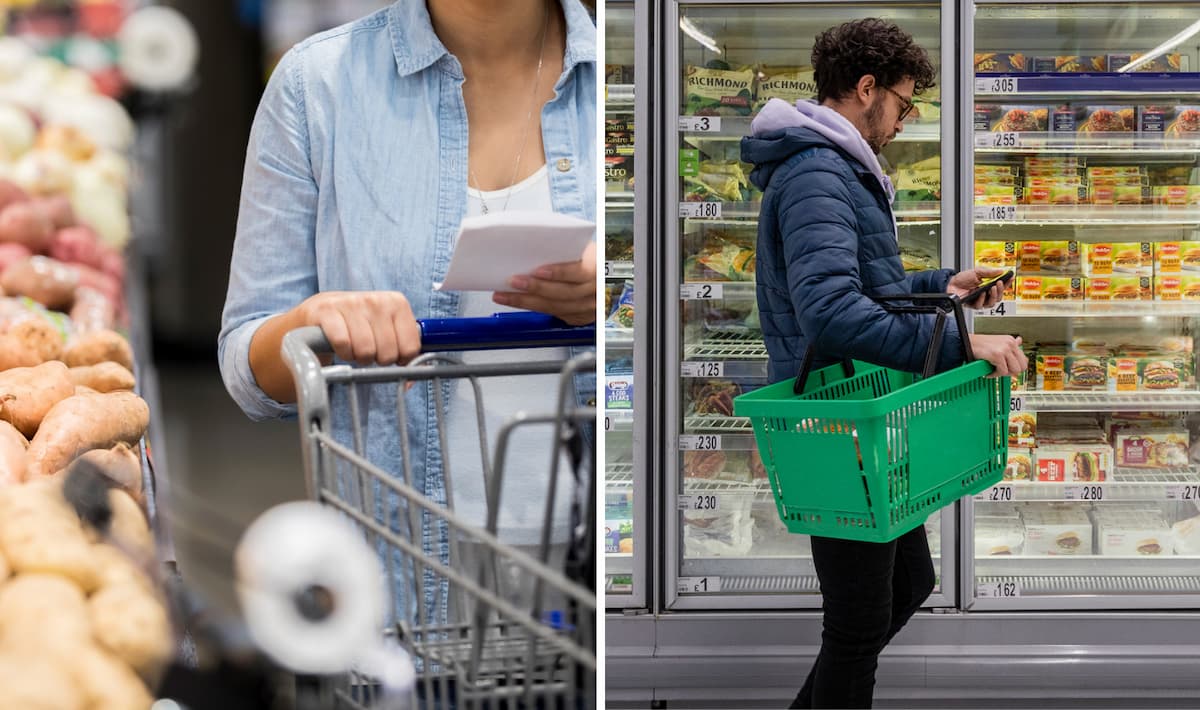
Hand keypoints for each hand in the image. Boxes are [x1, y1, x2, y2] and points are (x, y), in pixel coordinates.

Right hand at [297, 291, 421, 365]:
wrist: (321, 310)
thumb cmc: (359, 324)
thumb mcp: (386, 329)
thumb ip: (404, 350)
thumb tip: (409, 382)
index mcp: (397, 303)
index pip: (410, 348)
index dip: (400, 359)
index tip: (391, 354)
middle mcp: (376, 300)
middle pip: (388, 352)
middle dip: (377, 359)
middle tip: (369, 351)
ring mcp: (351, 303)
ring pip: (366, 350)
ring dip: (358, 357)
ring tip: (355, 347)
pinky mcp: (327, 310)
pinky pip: (343, 344)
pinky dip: (342, 352)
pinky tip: (342, 346)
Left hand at [492, 241, 596, 325]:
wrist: (607, 274)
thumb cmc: (592, 257)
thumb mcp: (584, 248)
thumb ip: (565, 249)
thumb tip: (533, 241)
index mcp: (599, 269)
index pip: (579, 273)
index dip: (558, 273)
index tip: (537, 270)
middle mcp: (596, 292)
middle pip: (564, 294)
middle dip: (536, 288)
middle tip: (514, 281)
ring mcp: (589, 308)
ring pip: (556, 307)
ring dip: (527, 301)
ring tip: (506, 295)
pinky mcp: (580, 316)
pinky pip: (554, 314)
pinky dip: (534, 308)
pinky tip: (517, 302)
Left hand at [947, 267, 1006, 308]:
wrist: (950, 284)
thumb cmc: (962, 279)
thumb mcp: (977, 272)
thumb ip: (989, 272)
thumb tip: (1001, 271)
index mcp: (988, 286)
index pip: (1001, 287)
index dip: (1007, 283)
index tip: (1010, 278)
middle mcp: (985, 294)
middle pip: (998, 297)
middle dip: (1001, 290)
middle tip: (999, 283)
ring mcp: (979, 300)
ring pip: (991, 303)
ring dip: (993, 296)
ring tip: (992, 288)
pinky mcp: (972, 305)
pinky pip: (980, 306)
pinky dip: (981, 299)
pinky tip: (981, 293)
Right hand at [969, 334, 1027, 376]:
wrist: (965, 342)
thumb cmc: (978, 344)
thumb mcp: (997, 342)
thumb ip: (1010, 345)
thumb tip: (1020, 341)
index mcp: (1011, 341)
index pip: (1024, 360)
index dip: (1016, 367)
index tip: (1008, 369)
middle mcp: (1010, 344)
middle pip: (1022, 366)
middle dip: (1011, 372)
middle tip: (1001, 371)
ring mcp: (1005, 349)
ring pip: (1014, 370)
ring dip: (1003, 374)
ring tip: (994, 371)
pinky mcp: (997, 355)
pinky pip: (1002, 371)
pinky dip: (994, 375)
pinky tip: (988, 372)